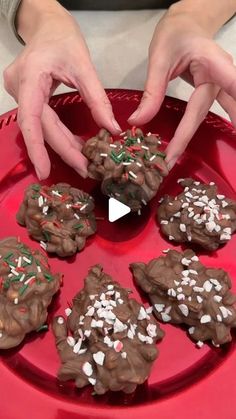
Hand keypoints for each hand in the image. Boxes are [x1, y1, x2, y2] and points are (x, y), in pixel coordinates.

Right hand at [3, 1, 120, 179]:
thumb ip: (97, 99)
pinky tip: (74, 144)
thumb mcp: (84, 65)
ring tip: (83, 161)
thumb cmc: (63, 37)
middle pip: (40, 128)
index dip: (37, 148)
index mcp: (30, 77)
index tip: (45, 171)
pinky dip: (58, 133)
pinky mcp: (26, 96)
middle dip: (63, 150)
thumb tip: (112, 129)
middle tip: (84, 169)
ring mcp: (19, 93)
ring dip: (62, 145)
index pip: (31, 119)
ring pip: (41, 127)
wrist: (46, 24)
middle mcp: (19, 88)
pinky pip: (41, 120)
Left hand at [128, 8, 235, 168]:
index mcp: (212, 64)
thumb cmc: (176, 35)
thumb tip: (138, 121)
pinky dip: (206, 128)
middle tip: (172, 158)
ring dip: (202, 135)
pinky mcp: (217, 93)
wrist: (187, 24)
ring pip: (216, 115)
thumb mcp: (159, 59)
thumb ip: (152, 91)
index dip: (233, 105)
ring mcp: (222, 86)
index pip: (226, 87)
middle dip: (188, 136)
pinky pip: (216, 114)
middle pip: (204, 112)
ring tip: (184, 157)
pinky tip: (197, 142)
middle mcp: (222, 77)